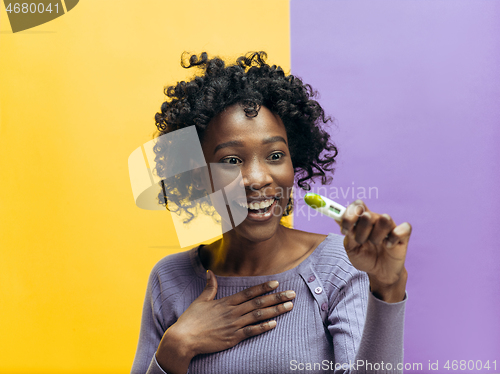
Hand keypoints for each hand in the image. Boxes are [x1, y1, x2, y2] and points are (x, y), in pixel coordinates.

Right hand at [156, 271, 295, 373]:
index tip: (276, 282)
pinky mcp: (233, 338)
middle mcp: (232, 312)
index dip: (263, 287)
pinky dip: (263, 327)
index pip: (248, 292)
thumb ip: (209, 286)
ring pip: (258, 315)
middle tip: (292, 294)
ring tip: (289, 306)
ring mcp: (234, 325)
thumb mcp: (201, 300)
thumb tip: (210, 271)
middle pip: (258, 302)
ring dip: (275, 310)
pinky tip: (275, 324)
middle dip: (277, 297)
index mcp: (226, 302)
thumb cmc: (191, 319)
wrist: (184, 338)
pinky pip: (251, 332)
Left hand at [339, 200, 411, 301]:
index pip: (357, 205)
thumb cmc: (364, 257)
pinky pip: (402, 229)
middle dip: (361, 232)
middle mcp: (376, 219)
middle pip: (367, 214)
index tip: (345, 229)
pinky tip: (389, 246)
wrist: (379, 273)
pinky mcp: (403, 235)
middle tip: (361, 242)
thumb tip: (336, 217)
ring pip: (384, 219)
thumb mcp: (351, 247)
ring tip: (376, 244)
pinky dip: (393, 239)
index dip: (350, 214)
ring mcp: (390, 226)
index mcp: (362, 219)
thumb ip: (346, 232)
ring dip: (376, 236)